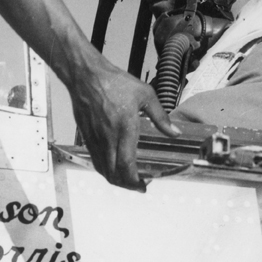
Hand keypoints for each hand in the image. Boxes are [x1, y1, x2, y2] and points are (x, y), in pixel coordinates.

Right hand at [70, 58, 180, 191]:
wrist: (86, 76)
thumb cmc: (114, 82)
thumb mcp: (145, 95)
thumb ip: (161, 117)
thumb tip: (174, 132)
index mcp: (125, 128)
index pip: (127, 165)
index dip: (135, 182)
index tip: (145, 185)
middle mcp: (108, 138)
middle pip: (114, 174)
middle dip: (127, 185)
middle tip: (139, 184)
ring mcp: (96, 139)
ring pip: (103, 170)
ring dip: (116, 179)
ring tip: (128, 178)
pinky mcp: (87, 136)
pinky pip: (95, 160)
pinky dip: (105, 169)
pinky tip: (113, 165)